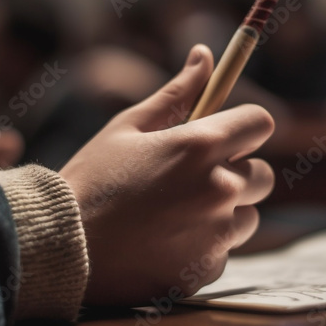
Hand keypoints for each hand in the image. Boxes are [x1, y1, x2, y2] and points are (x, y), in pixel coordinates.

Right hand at [60, 44, 274, 305]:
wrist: (61, 251)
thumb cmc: (91, 180)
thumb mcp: (127, 128)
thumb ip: (176, 93)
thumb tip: (205, 56)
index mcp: (200, 145)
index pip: (260, 123)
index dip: (244, 127)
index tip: (225, 136)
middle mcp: (219, 188)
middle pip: (264, 175)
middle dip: (236, 174)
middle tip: (192, 181)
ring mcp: (217, 233)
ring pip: (246, 217)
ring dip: (223, 215)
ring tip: (172, 217)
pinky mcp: (207, 269)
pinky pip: (223, 252)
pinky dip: (202, 249)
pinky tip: (163, 246)